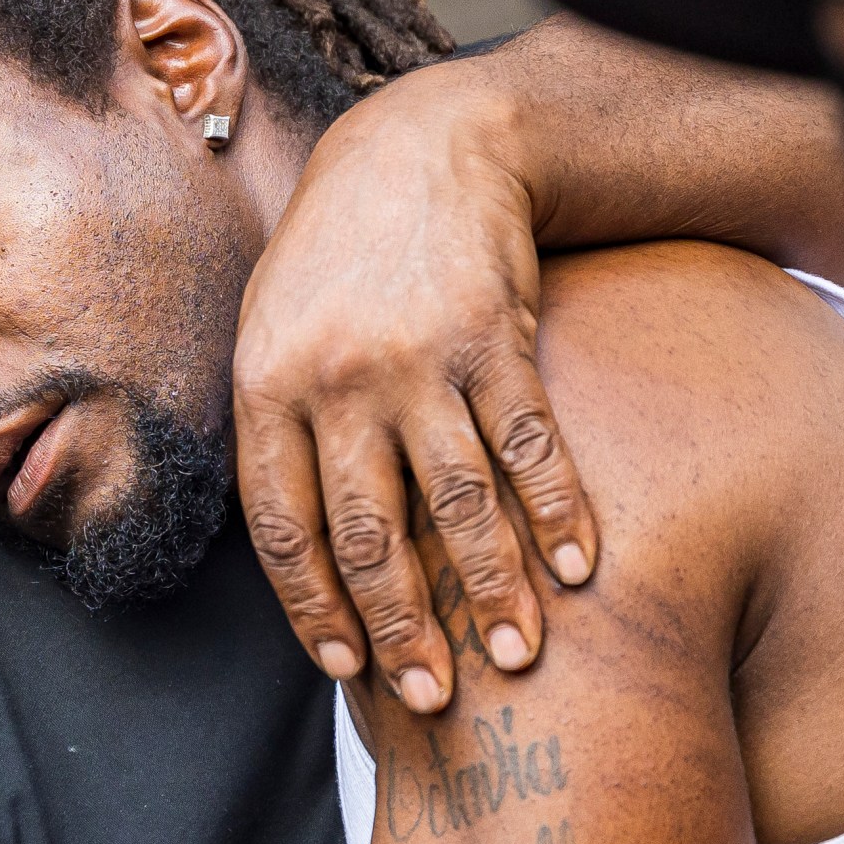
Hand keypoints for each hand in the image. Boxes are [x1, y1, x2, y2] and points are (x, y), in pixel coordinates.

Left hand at [234, 47, 596, 714]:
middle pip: (367, 533)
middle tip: (435, 696)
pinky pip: (531, 447)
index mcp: (265, 384)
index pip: (282, 528)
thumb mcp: (271, 326)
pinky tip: (578, 568)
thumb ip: (277, 428)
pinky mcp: (494, 338)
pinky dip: (557, 515)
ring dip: (492, 590)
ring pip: (457, 505)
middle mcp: (335, 380)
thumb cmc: (338, 255)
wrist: (422, 147)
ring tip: (519, 655)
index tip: (348, 666)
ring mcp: (418, 360)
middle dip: (402, 627)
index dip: (315, 607)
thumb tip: (294, 549)